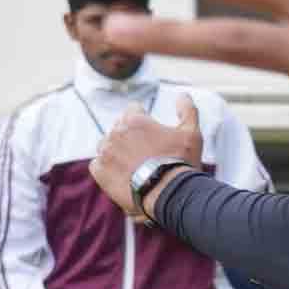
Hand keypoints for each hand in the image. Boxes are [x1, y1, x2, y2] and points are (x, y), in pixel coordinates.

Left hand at [94, 103, 203, 218]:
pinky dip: (107, 168)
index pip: (133, 110)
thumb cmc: (180, 162)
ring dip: (117, 151)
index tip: (152, 134)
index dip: (145, 120)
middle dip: (131, 136)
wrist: (168, 194)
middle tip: (146, 153)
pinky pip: (97, 165)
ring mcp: (105, 152)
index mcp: (134, 120)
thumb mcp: (191, 133)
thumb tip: (182, 95)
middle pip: (119, 128)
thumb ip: (187, 110)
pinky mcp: (100, 172)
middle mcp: (115, 132)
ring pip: (107, 145)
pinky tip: (122, 175)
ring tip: (134, 165)